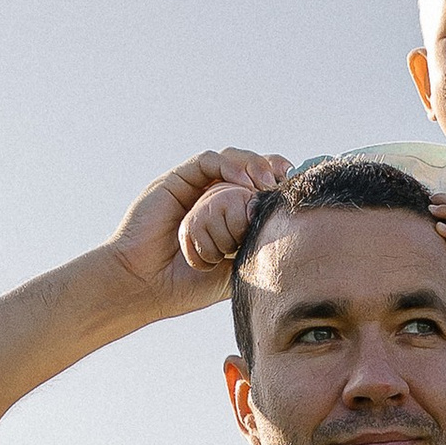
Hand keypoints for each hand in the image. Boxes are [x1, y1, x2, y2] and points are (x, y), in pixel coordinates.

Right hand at [107, 152, 292, 313]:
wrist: (145, 284)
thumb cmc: (188, 284)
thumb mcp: (236, 267)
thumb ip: (257, 245)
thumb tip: (291, 225)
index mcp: (232, 217)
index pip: (262, 189)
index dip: (282, 185)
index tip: (299, 192)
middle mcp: (215, 197)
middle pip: (251, 168)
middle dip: (273, 169)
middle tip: (288, 180)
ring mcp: (197, 186)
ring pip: (234, 160)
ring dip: (255, 165)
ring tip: (267, 182)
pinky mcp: (180, 179)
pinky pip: (209, 161)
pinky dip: (230, 166)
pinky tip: (243, 181)